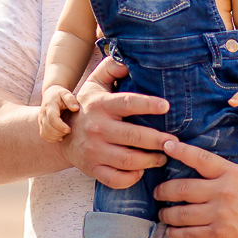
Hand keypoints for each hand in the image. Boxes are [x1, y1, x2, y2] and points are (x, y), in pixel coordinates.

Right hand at [38, 85, 76, 141]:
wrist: (50, 94)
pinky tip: (60, 137)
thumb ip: (70, 99)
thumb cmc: (60, 94)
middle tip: (69, 131)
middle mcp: (43, 114)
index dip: (60, 126)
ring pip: (44, 133)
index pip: (52, 118)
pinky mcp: (41, 124)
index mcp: (49, 106)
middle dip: (59, 133)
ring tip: (64, 134)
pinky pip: (43, 135)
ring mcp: (41, 120)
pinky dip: (51, 139)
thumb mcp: (66, 93)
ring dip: (55, 136)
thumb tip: (75, 108)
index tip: (69, 130)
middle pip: (48, 127)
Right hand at [60, 56, 176, 188]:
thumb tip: (129, 58)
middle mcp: (97, 128)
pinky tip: (142, 170)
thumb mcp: (95, 82)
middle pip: (134, 136)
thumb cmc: (88, 105)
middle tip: (175, 141)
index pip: (128, 103)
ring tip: (164, 156)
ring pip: (129, 160)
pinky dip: (132, 177)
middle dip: (159, 140)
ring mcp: (94, 151)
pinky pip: (116, 179)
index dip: (148, 104)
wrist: (62, 133)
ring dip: (151, 160)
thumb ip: (112, 67)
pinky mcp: (92, 169)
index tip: (166, 106)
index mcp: (101, 105)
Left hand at [154, 140, 237, 237]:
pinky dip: (175, 234)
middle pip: (183, 188)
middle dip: (164, 191)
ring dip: (167, 214)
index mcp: (229, 173)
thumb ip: (226, 163)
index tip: (166, 145)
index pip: (200, 159)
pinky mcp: (219, 235)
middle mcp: (222, 192)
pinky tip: (171, 232)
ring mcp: (220, 215)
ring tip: (162, 214)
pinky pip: (189, 235)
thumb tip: (208, 149)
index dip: (181, 151)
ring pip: (182, 214)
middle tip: (157, 192)